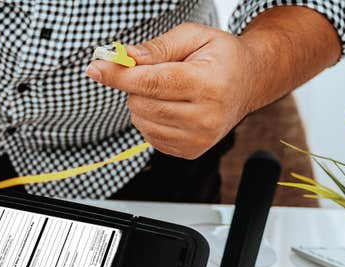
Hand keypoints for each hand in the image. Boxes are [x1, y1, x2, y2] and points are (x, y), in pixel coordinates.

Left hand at [86, 23, 258, 159]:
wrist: (248, 82)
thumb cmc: (220, 57)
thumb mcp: (193, 36)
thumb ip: (157, 47)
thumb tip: (124, 57)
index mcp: (209, 84)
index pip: (152, 82)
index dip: (120, 75)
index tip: (96, 68)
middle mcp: (206, 116)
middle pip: (142, 103)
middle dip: (136, 84)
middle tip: (156, 71)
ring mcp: (199, 138)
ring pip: (141, 120)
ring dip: (143, 102)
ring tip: (169, 89)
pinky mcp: (191, 151)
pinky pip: (149, 135)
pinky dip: (151, 118)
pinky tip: (171, 106)